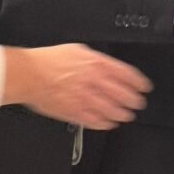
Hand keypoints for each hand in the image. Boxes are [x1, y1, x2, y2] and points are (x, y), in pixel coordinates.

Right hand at [2, 44, 152, 129]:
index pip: (127, 75)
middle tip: (138, 103)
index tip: (144, 87)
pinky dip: (106, 123)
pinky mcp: (75, 113)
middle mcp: (94, 81)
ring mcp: (86, 99)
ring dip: (123, 114)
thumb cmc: (48, 60)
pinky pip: (97, 122)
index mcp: (96, 64)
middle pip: (124, 95)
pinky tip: (109, 123)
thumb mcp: (77, 50)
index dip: (139, 83)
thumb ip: (96, 60)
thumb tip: (108, 67)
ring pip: (113, 111)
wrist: (28, 75)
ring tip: (126, 115)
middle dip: (134, 101)